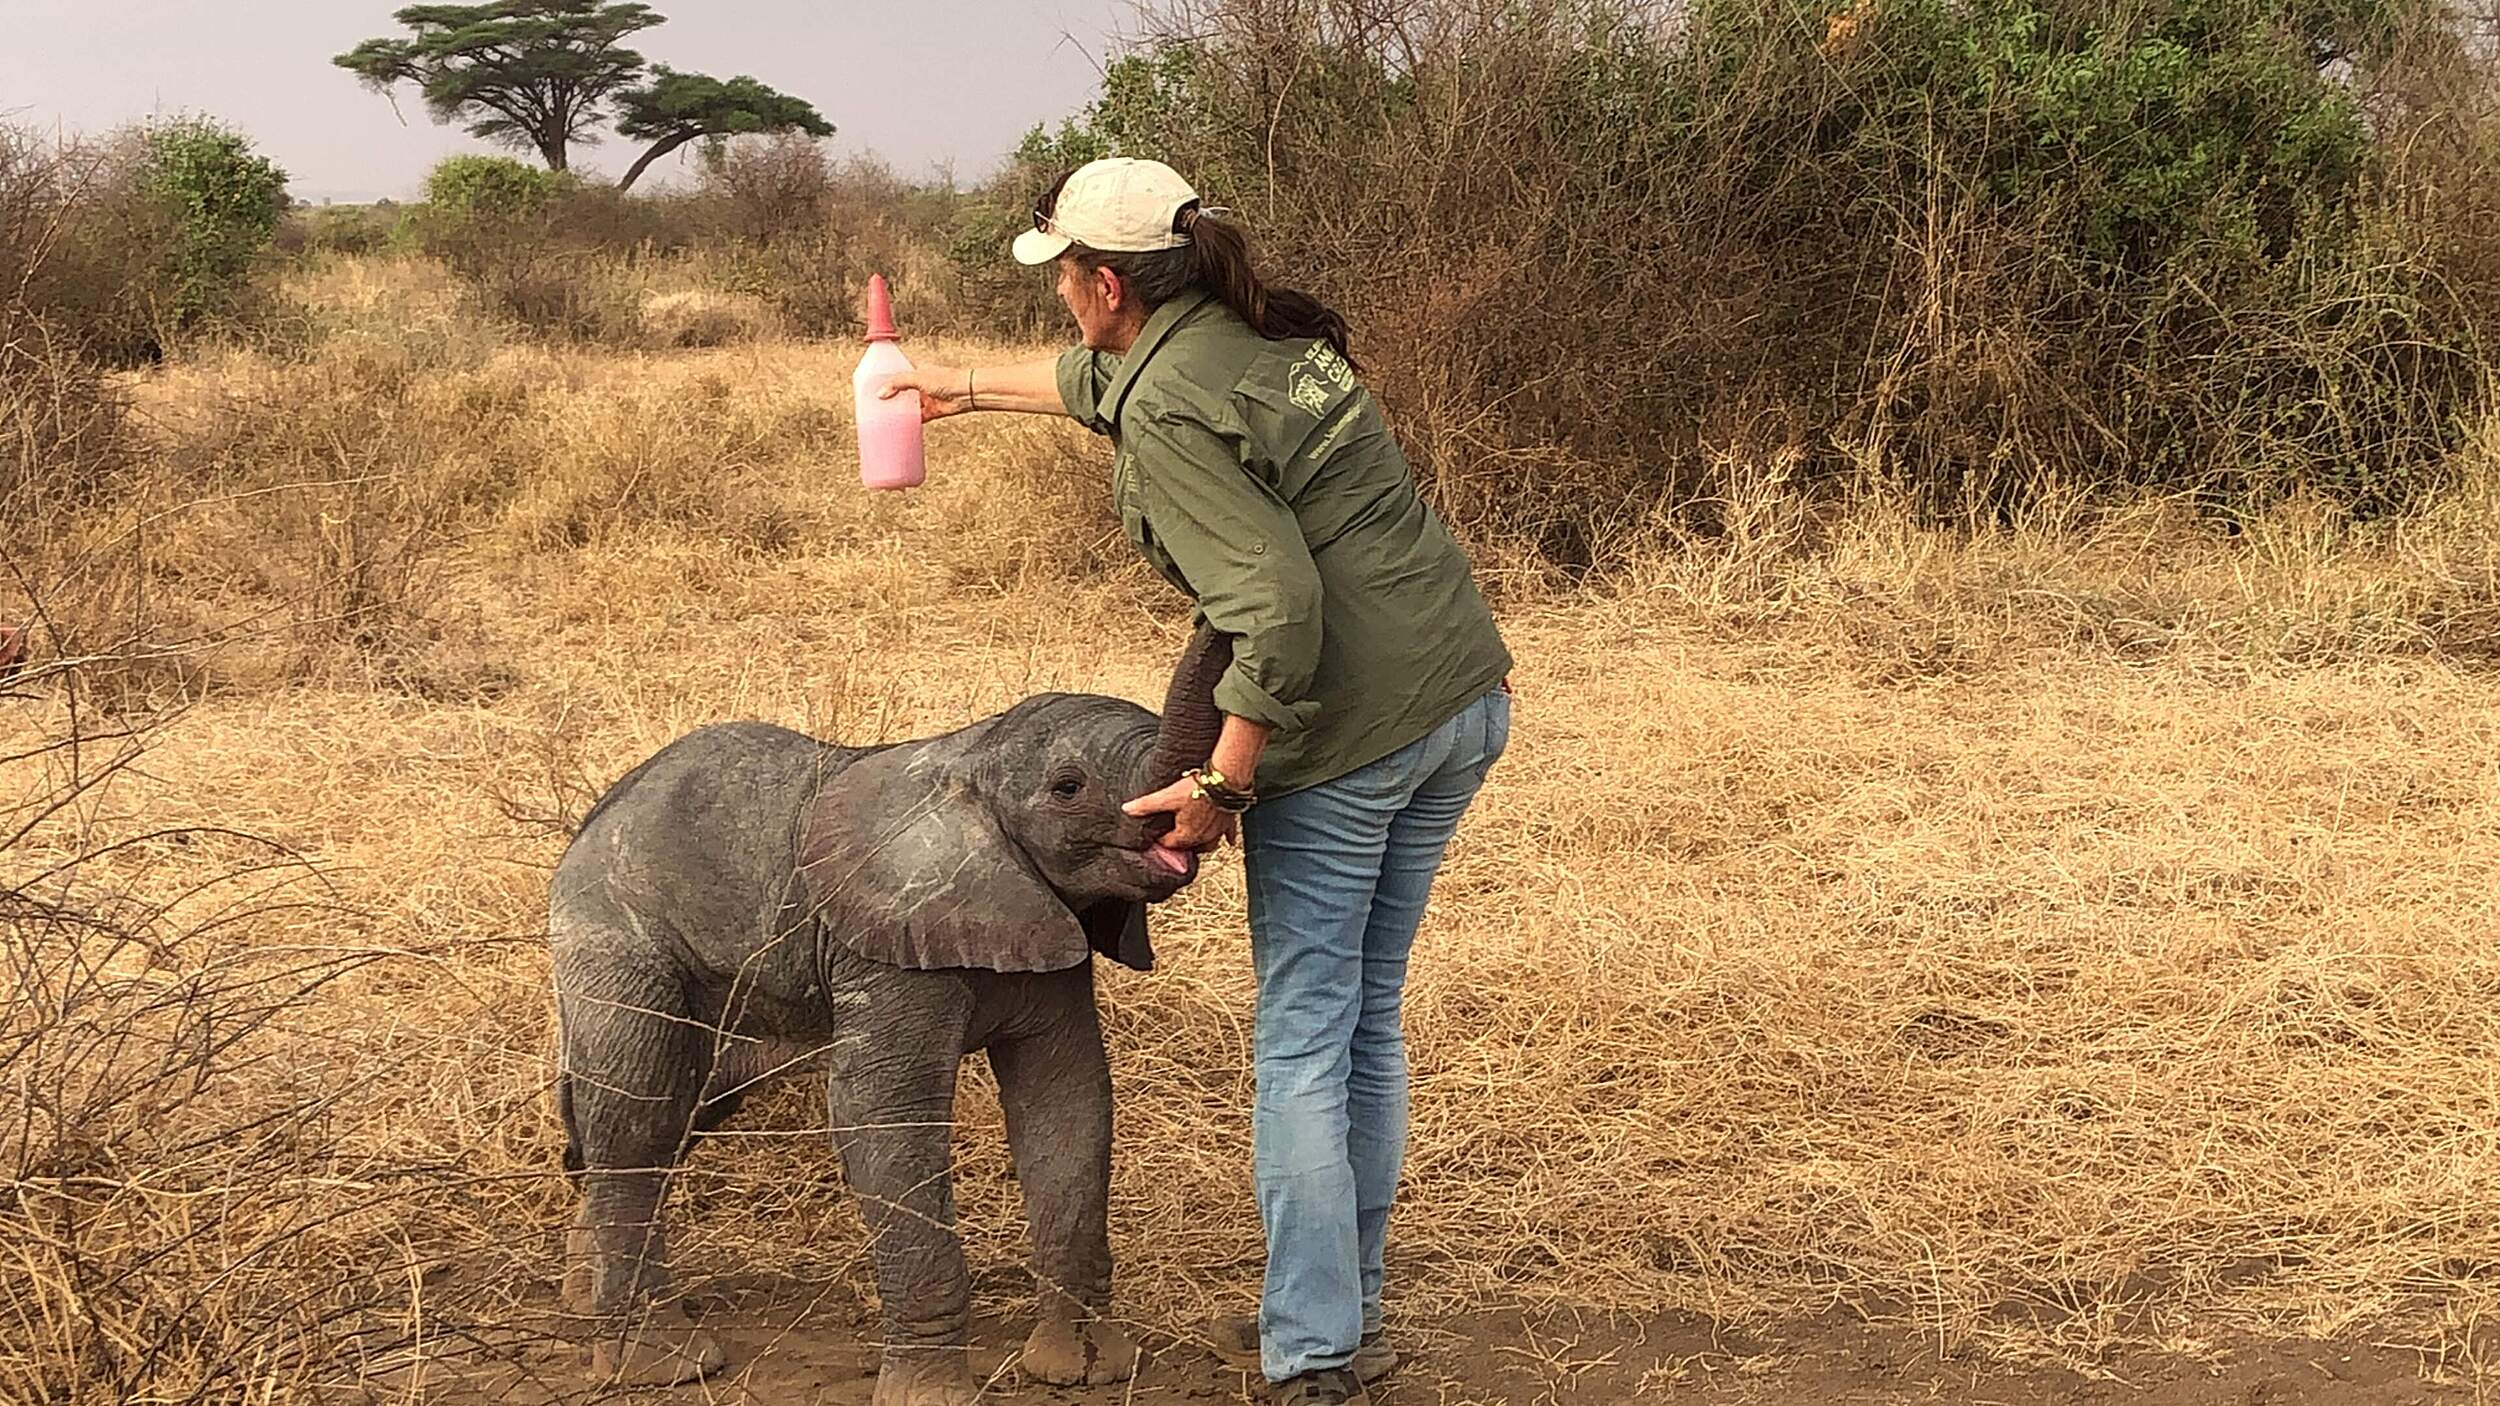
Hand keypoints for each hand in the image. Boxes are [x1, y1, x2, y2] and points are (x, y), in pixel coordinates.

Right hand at [876, 364, 975, 422]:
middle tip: (872, 402)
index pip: (896, 371)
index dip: (885, 376)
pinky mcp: (930, 411)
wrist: (967, 393)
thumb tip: (880, 394)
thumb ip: (898, 383)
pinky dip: (907, 421)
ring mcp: (925, 398)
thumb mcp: (918, 377)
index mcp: (916, 369)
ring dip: (896, 410)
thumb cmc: (946, 379)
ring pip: (906, 405)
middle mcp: (919, 383)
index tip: (871, 383)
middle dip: (888, 395)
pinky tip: (896, 425)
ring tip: (880, 415)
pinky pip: (916, 418)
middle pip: (899, 390)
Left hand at [1122, 779, 1238, 851]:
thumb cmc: (1198, 788)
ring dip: (1201, 844)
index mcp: (1187, 834)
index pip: (1170, 844)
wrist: (1224, 780)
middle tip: (1174, 838)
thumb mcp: (1167, 796)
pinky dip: (1226, 838)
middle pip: (1189, 847)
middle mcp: (1203, 837)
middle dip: (1181, 844)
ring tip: (1195, 840)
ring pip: (1209, 845)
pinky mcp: (1229, 822)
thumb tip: (1126, 809)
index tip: (1156, 836)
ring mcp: (1218, 831)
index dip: (1161, 839)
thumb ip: (1147, 805)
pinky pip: (1228, 835)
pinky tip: (1227, 841)